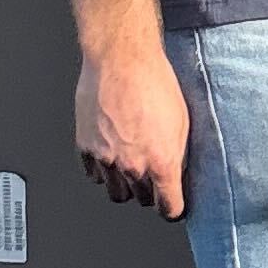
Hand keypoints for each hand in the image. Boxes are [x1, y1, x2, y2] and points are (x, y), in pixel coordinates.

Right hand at [77, 39, 191, 220]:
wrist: (121, 59)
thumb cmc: (154, 81)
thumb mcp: (182, 120)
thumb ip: (177, 152)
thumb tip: (177, 169)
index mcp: (161, 162)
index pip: (169, 208)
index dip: (172, 208)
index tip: (173, 205)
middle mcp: (132, 166)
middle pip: (141, 200)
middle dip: (149, 192)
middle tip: (153, 177)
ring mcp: (106, 159)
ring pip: (115, 193)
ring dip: (125, 185)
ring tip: (131, 166)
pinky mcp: (86, 147)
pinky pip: (94, 175)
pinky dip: (102, 170)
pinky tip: (112, 155)